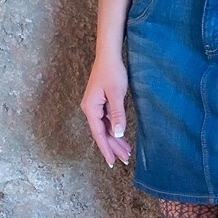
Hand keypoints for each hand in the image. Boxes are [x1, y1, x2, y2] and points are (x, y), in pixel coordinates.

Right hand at [80, 54, 132, 168]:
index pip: (99, 134)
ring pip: (105, 128)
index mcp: (91, 108)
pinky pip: (107, 121)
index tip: (112, 162)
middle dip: (113, 147)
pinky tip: (121, 137)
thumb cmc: (112, 72)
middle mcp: (90, 109)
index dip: (106, 149)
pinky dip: (115, 130)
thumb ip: (117, 114)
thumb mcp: (116, 94)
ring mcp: (95, 107)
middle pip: (102, 133)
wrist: (108, 56)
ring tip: (126, 152)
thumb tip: (117, 133)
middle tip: (125, 159)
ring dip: (115, 140)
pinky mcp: (101, 104)